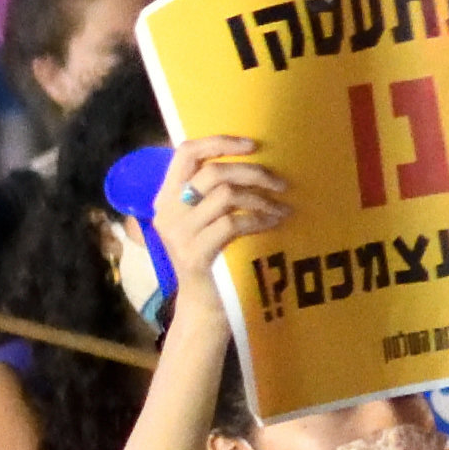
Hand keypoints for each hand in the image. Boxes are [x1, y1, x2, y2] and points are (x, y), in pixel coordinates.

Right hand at [154, 140, 296, 273]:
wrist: (205, 306)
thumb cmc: (213, 257)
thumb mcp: (204, 220)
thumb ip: (213, 192)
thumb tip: (253, 158)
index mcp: (166, 196)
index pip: (186, 153)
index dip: (220, 142)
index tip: (253, 145)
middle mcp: (167, 211)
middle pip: (213, 172)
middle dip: (254, 173)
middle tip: (281, 184)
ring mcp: (178, 233)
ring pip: (226, 195)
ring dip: (261, 199)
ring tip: (282, 208)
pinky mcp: (194, 254)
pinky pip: (233, 223)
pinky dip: (259, 220)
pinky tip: (274, 223)